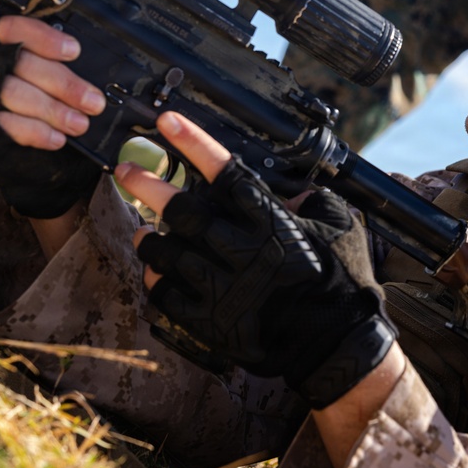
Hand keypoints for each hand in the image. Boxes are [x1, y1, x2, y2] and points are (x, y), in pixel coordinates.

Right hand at [0, 13, 106, 218]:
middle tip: (94, 102)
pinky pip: (3, 125)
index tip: (75, 51)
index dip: (44, 38)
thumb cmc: (38, 93)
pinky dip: (34, 132)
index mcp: (0, 40)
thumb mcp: (48, 70)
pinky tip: (57, 138)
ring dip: (52, 111)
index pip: (14, 27)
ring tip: (80, 124)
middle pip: (21, 65)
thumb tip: (101, 70)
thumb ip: (62, 63)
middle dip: (63, 85)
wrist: (7, 140)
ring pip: (12, 94)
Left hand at [116, 112, 395, 408]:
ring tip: (144, 230)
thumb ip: (312, 202)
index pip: (225, 172)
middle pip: (182, 209)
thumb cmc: (341, 283)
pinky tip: (157, 272)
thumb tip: (292, 190)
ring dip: (149, 236)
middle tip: (125, 170)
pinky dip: (156, 279)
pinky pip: (166, 294)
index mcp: (272, 221)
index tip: (167, 122)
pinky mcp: (209, 321)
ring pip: (166, 251)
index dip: (194, 143)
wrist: (335, 345)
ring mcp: (222, 287)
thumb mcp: (340, 228)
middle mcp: (241, 249)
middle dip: (147, 184)